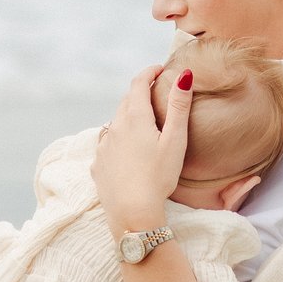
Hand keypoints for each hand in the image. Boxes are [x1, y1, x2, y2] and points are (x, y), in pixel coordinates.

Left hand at [91, 64, 191, 234]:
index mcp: (134, 118)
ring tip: (143, 123)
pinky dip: (118, 139)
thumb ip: (179, 106)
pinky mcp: (98, 165)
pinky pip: (107, 143)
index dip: (149, 72)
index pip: (138, 83)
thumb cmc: (159, 177)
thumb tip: (184, 75)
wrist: (133, 213)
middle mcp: (114, 128)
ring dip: (128, 116)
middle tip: (155, 92)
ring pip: (115, 122)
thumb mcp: (175, 140)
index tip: (160, 68)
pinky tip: (127, 150)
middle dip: (140, 92)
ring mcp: (103, 147)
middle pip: (126, 101)